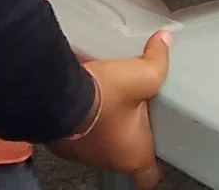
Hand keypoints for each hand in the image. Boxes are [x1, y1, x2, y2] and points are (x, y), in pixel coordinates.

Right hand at [57, 29, 175, 188]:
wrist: (55, 94)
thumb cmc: (99, 97)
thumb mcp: (140, 75)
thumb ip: (157, 61)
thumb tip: (163, 44)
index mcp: (133, 153)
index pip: (149, 175)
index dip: (157, 164)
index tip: (160, 152)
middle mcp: (107, 158)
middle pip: (124, 154)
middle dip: (130, 134)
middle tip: (136, 113)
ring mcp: (82, 152)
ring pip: (99, 144)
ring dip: (104, 127)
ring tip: (109, 102)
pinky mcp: (61, 140)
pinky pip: (77, 133)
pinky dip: (81, 120)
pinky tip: (85, 98)